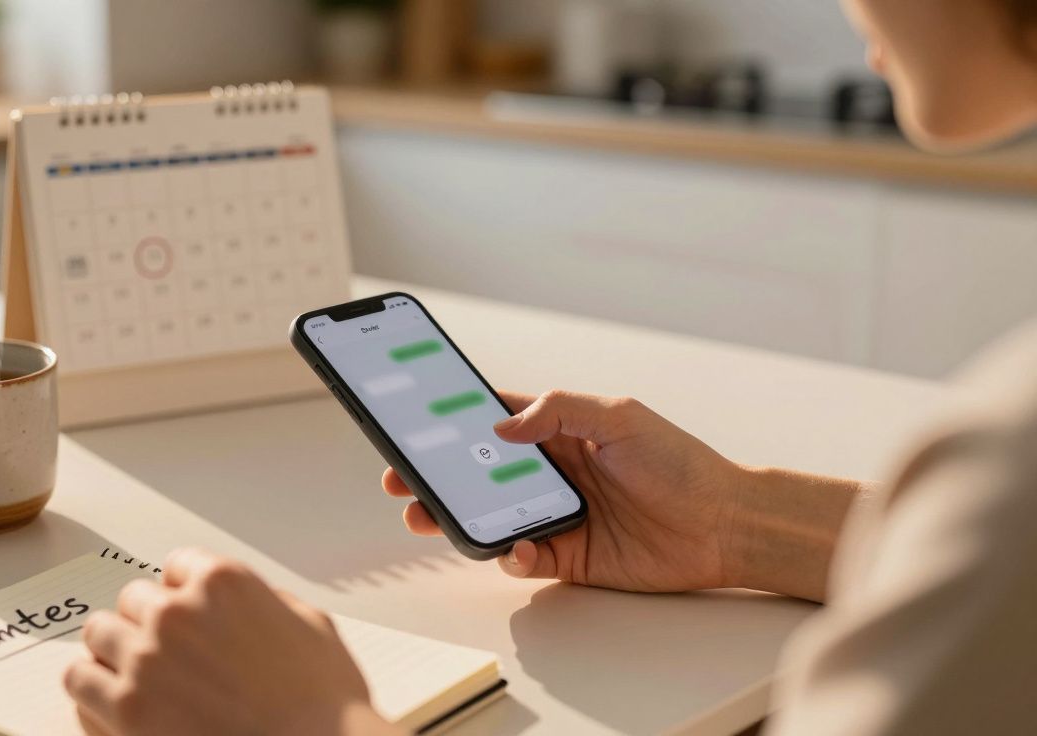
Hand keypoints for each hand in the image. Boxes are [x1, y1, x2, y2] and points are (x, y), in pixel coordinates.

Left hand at [64, 548, 397, 735]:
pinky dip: (92, 690)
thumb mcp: (311, 625)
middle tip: (168, 654)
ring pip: (99, 634)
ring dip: (116, 652)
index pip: (177, 567)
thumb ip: (267, 601)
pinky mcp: (125, 708)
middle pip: (134, 600)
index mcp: (223, 582)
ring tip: (136, 675)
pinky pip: (79, 680)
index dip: (184, 595)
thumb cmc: (323, 703)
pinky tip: (113, 702)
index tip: (188, 614)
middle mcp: (178, 612)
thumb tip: (250, 603)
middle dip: (150, 624)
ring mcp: (146, 659)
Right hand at [384, 391, 743, 592]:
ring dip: (455, 518)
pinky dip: (509, 555)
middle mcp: (551, 473)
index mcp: (558, 432)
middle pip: (477, 474)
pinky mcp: (568, 557)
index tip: (414, 425)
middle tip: (402, 481)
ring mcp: (557, 516)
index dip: (451, 424)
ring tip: (428, 517)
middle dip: (435, 477)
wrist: (725, 525)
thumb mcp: (619, 416)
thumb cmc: (679, 462)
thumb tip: (502, 427)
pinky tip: (515, 548)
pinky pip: (522, 558)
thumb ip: (558, 412)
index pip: (491, 423)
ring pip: (489, 517)